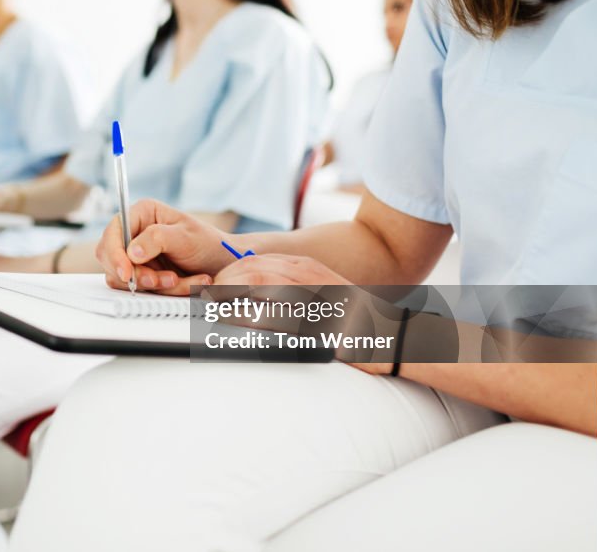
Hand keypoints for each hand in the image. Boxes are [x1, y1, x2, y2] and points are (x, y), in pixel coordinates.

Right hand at [95, 199, 234, 295]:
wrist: (224, 264)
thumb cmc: (208, 243)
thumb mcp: (185, 237)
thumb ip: (156, 239)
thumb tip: (131, 251)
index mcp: (142, 214)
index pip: (114, 231)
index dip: (114, 253)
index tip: (126, 272)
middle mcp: (135, 234)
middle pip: (111, 257)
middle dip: (134, 273)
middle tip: (156, 281)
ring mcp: (137, 256)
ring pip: (124, 277)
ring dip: (150, 284)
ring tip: (177, 280)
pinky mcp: (143, 274)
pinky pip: (140, 288)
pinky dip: (160, 290)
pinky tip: (182, 283)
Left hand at [213, 255, 392, 374]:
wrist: (391, 337)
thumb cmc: (352, 321)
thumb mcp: (319, 294)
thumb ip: (289, 289)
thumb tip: (252, 293)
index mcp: (306, 267)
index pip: (256, 260)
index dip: (228, 271)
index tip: (212, 285)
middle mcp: (308, 274)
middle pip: (251, 268)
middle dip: (222, 282)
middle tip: (206, 298)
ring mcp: (312, 295)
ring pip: (258, 283)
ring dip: (228, 295)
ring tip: (212, 307)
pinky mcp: (316, 320)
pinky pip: (273, 315)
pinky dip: (247, 317)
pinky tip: (232, 324)